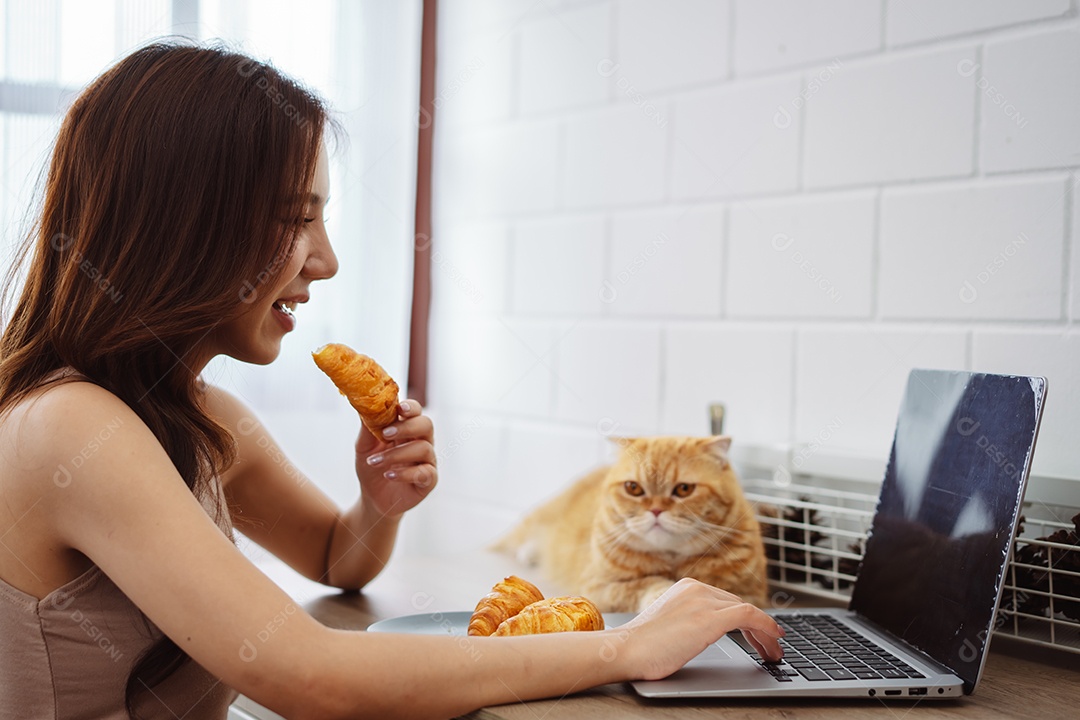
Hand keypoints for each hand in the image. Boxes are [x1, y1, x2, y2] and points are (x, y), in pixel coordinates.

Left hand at [354, 400, 436, 518]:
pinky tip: (389, 475)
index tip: (399, 408)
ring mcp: (427, 461)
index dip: (411, 407)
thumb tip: (364, 404)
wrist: (372, 497)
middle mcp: (421, 441)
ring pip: (424, 448)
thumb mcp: (364, 446)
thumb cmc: (371, 467)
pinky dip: (406, 473)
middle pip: (426, 425)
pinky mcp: (429, 480)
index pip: (415, 411)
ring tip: (374, 462)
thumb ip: (367, 427)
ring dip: (397, 454)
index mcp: (407, 429)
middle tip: (386, 433)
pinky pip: (426, 472)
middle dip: (407, 427)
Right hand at [615, 578, 783, 680]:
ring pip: (748, 612)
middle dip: (758, 628)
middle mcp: (697, 588)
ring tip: (774, 651)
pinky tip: (774, 639)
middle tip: (770, 647)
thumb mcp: (669, 625)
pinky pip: (750, 617)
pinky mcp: (710, 617)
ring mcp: (703, 601)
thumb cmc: (641, 647)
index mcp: (686, 587)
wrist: (626, 650)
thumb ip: (688, 621)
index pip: (725, 601)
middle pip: (738, 606)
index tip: (757, 634)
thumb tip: (703, 635)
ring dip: (765, 633)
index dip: (746, 619)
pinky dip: (766, 627)